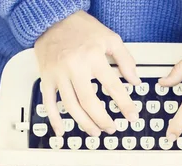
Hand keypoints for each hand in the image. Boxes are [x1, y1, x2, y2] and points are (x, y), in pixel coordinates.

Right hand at [34, 11, 140, 136]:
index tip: (132, 116)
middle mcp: (74, 67)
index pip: (113, 87)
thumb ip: (125, 60)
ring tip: (95, 131)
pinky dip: (54, 119)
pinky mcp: (46, 78)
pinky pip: (48, 102)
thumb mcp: (110, 38)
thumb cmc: (80, 27)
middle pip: (89, 102)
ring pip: (71, 106)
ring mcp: (58, 74)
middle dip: (103, 119)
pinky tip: (61, 130)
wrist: (51, 18)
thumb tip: (135, 81)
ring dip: (84, 123)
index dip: (124, 104)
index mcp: (93, 57)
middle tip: (112, 128)